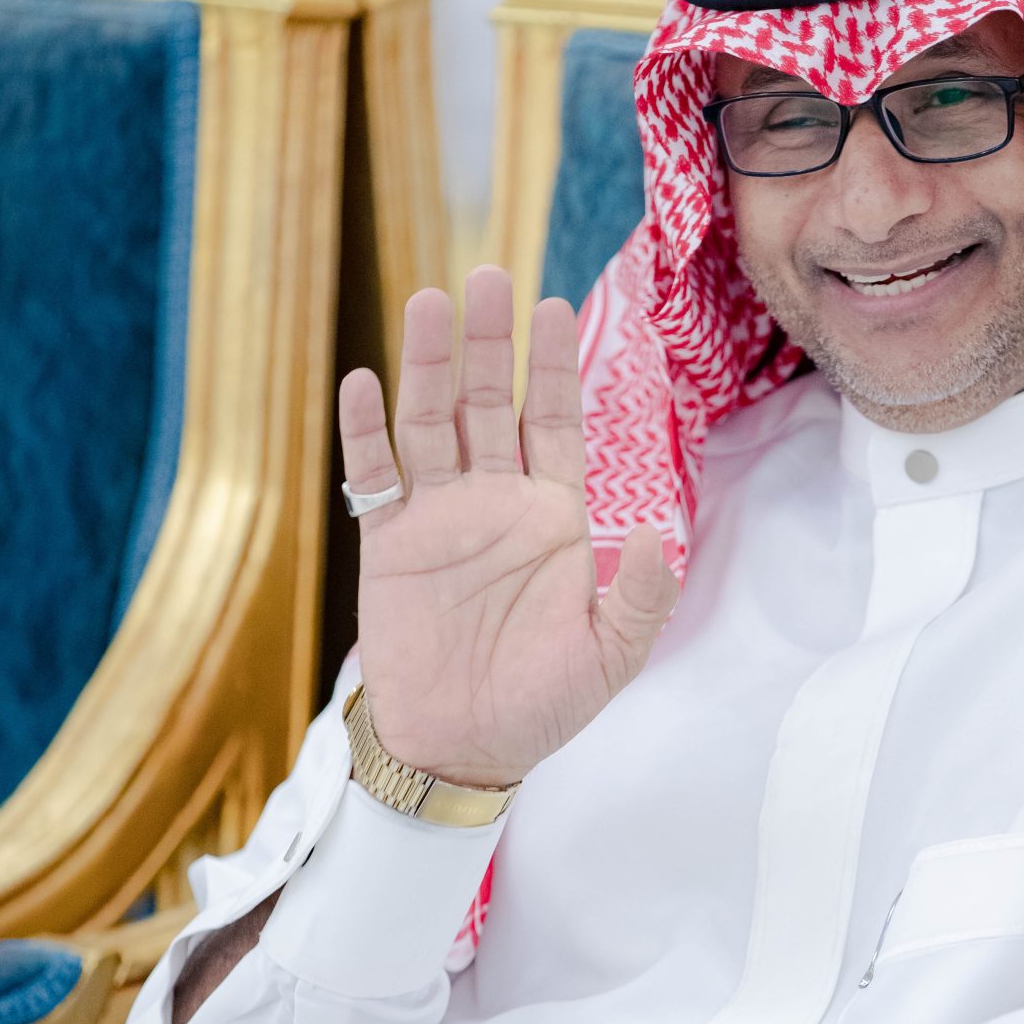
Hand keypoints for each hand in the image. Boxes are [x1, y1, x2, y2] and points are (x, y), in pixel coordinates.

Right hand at [339, 268, 676, 784]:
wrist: (463, 749)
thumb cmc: (542, 706)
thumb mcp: (610, 656)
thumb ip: (640, 595)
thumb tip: (661, 535)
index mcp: (555, 516)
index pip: (557, 421)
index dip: (555, 367)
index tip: (555, 307)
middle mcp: (495, 500)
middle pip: (491, 402)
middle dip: (492, 342)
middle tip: (490, 275)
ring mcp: (438, 516)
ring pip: (432, 422)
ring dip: (431, 365)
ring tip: (432, 302)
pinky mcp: (387, 542)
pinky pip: (375, 474)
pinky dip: (366, 430)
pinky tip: (362, 382)